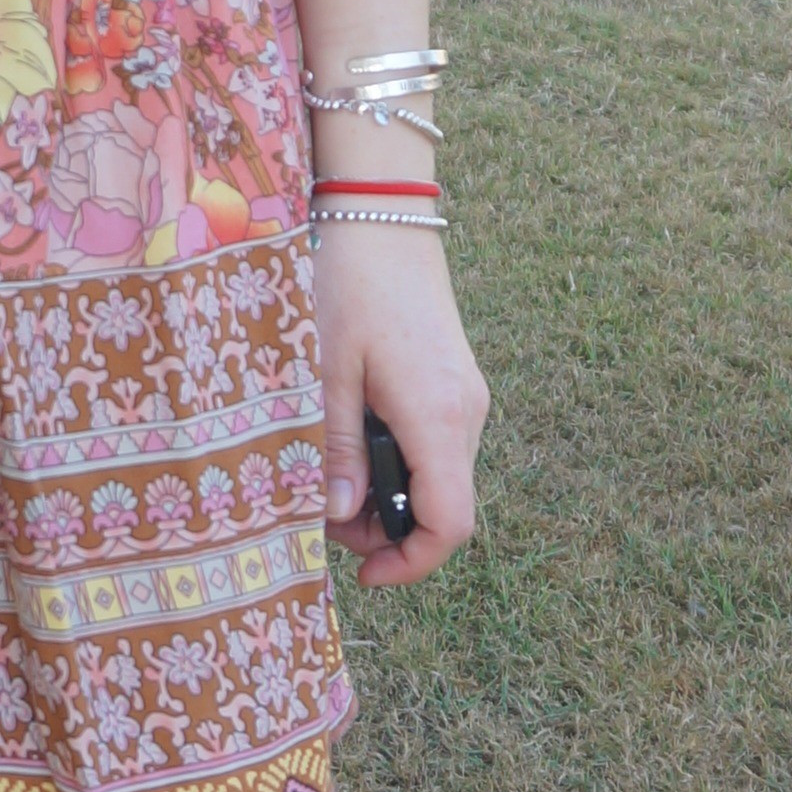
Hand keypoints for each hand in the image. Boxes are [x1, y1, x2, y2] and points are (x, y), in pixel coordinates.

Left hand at [314, 224, 487, 587]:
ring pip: (439, 479)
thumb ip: (335, 447)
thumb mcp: (326, 371)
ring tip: (330, 472)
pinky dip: (399, 462)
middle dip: (387, 530)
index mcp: (437, 417)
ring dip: (390, 495)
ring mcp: (467, 398)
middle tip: (324, 512)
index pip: (451, 525)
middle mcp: (466, 414)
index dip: (411, 563)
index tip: (362, 573)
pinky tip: (352, 437)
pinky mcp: (455, 383)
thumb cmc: (349, 285)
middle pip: (445, 508)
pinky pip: (436, 446)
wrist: (383, 217)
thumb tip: (337, 518)